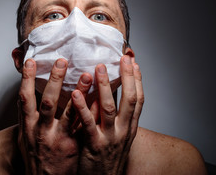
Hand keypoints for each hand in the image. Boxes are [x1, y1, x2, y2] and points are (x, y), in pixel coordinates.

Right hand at [17, 58, 92, 173]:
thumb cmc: (35, 156)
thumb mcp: (25, 135)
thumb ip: (27, 115)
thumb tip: (27, 93)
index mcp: (28, 126)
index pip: (24, 98)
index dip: (26, 79)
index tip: (31, 61)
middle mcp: (42, 131)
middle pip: (48, 101)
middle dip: (55, 80)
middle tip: (63, 61)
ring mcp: (59, 139)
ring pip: (70, 113)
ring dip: (80, 92)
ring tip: (88, 75)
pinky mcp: (73, 146)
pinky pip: (84, 126)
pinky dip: (91, 111)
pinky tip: (100, 98)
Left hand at [71, 55, 143, 174]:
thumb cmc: (107, 157)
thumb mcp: (118, 137)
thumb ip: (115, 117)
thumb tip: (109, 95)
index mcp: (130, 127)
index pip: (138, 100)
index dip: (138, 80)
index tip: (134, 63)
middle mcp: (124, 131)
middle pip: (130, 100)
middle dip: (128, 77)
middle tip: (124, 58)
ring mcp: (110, 139)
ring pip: (109, 108)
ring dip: (104, 87)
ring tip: (99, 68)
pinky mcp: (94, 146)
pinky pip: (89, 124)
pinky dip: (83, 108)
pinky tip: (76, 93)